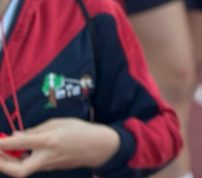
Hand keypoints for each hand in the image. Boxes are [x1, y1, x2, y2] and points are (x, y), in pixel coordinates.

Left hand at [0, 119, 120, 176]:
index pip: (20, 144)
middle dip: (2, 164)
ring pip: (23, 169)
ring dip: (9, 162)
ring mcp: (49, 165)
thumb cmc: (81, 130)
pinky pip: (31, 165)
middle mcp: (48, 156)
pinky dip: (20, 160)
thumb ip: (36, 130)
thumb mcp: (59, 123)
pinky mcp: (51, 168)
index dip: (3, 143)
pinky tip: (18, 152)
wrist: (101, 147)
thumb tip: (16, 136)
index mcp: (50, 141)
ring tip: (3, 150)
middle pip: (19, 170)